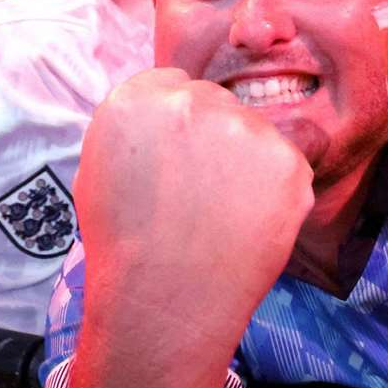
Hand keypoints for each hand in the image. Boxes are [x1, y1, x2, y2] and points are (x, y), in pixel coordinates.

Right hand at [76, 69, 313, 346]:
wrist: (163, 303)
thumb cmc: (123, 247)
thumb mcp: (98, 169)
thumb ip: (134, 127)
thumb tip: (164, 115)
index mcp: (137, 97)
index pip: (172, 84)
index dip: (176, 126)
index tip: (176, 158)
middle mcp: (193, 99)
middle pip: (215, 102)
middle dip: (211, 138)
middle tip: (200, 192)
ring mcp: (246, 127)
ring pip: (253, 132)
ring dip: (244, 162)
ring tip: (221, 214)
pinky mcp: (288, 159)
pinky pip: (286, 164)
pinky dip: (275, 192)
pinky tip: (247, 224)